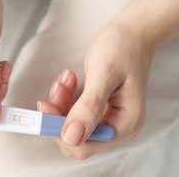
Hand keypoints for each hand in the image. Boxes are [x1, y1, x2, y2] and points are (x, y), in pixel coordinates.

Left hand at [38, 24, 152, 158]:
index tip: (45, 106)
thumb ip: (89, 106)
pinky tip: (69, 81)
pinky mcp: (99, 111)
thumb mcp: (103, 74)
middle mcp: (119, 127)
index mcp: (126, 124)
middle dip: (59, 116)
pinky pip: (73, 114)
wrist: (132, 34)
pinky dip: (66, 99)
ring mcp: (109, 120)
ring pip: (71, 126)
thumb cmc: (122, 48)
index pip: (86, 145)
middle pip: (76, 139)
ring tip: (65, 79)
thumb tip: (71, 137)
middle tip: (57, 89)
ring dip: (61, 104)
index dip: (60, 131)